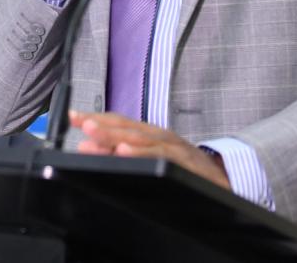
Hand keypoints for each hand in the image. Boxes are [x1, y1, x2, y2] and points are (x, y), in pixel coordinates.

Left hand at [69, 110, 229, 190]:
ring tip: (94, 132)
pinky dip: (141, 152)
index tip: (72, 116)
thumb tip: (86, 147)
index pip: (118, 121)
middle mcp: (159, 134)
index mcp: (148, 133)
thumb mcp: (148, 158)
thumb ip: (118, 152)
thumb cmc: (183, 167)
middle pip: (127, 125)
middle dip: (102, 123)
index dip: (95, 117)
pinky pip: (160, 155)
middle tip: (80, 121)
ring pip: (140, 137)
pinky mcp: (183, 160)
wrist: (224, 179)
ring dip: (116, 134)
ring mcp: (172, 145)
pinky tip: (124, 151)